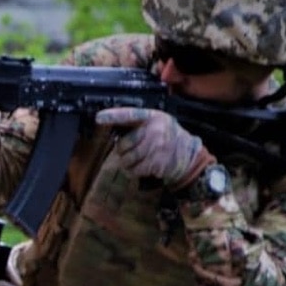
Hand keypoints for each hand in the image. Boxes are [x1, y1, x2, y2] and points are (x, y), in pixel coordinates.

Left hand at [95, 107, 210, 187]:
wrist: (187, 154)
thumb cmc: (166, 137)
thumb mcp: (157, 123)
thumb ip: (138, 124)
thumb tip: (113, 131)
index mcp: (152, 117)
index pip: (129, 114)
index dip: (113, 116)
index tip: (99, 118)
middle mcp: (154, 130)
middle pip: (123, 144)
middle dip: (122, 150)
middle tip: (129, 150)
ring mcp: (156, 147)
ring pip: (126, 159)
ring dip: (126, 162)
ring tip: (136, 159)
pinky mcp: (156, 163)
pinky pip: (133, 170)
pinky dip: (132, 171)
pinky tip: (140, 167)